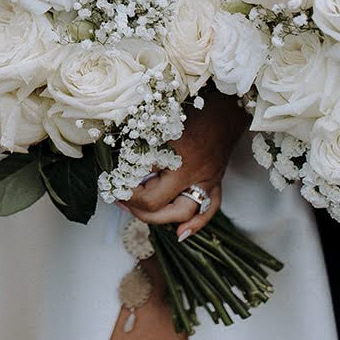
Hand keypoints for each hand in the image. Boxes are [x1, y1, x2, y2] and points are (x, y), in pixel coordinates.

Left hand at [124, 97, 240, 240]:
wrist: (225, 105)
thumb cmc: (190, 108)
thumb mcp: (159, 123)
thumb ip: (142, 145)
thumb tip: (119, 162)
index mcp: (177, 159)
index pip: (147, 192)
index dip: (127, 194)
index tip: (115, 186)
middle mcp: (194, 175)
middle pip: (162, 207)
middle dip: (137, 207)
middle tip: (122, 199)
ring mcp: (207, 181)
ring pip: (184, 213)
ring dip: (160, 218)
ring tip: (140, 211)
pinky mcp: (216, 181)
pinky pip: (209, 209)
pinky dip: (196, 224)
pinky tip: (181, 234)